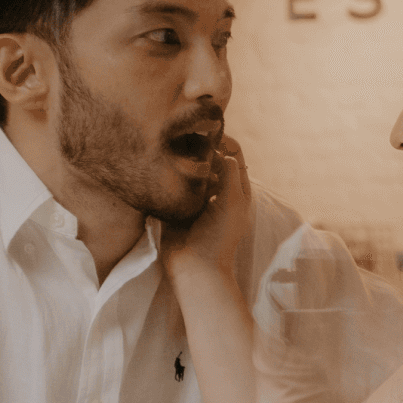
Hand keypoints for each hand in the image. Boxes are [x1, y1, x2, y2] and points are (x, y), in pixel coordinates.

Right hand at [161, 136, 250, 278]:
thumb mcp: (233, 201)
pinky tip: (165, 168)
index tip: (208, 135)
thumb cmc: (219, 236)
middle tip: (187, 143)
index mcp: (237, 189)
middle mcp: (218, 190)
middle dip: (202, 148)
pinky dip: (173, 174)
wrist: (196, 267)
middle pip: (212, 159)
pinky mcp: (178, 205)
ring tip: (176, 155)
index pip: (234, 155)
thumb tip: (220, 150)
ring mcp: (197, 198)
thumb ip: (230, 172)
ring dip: (186, 160)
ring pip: (192, 169)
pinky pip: (176, 183)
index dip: (224, 141)